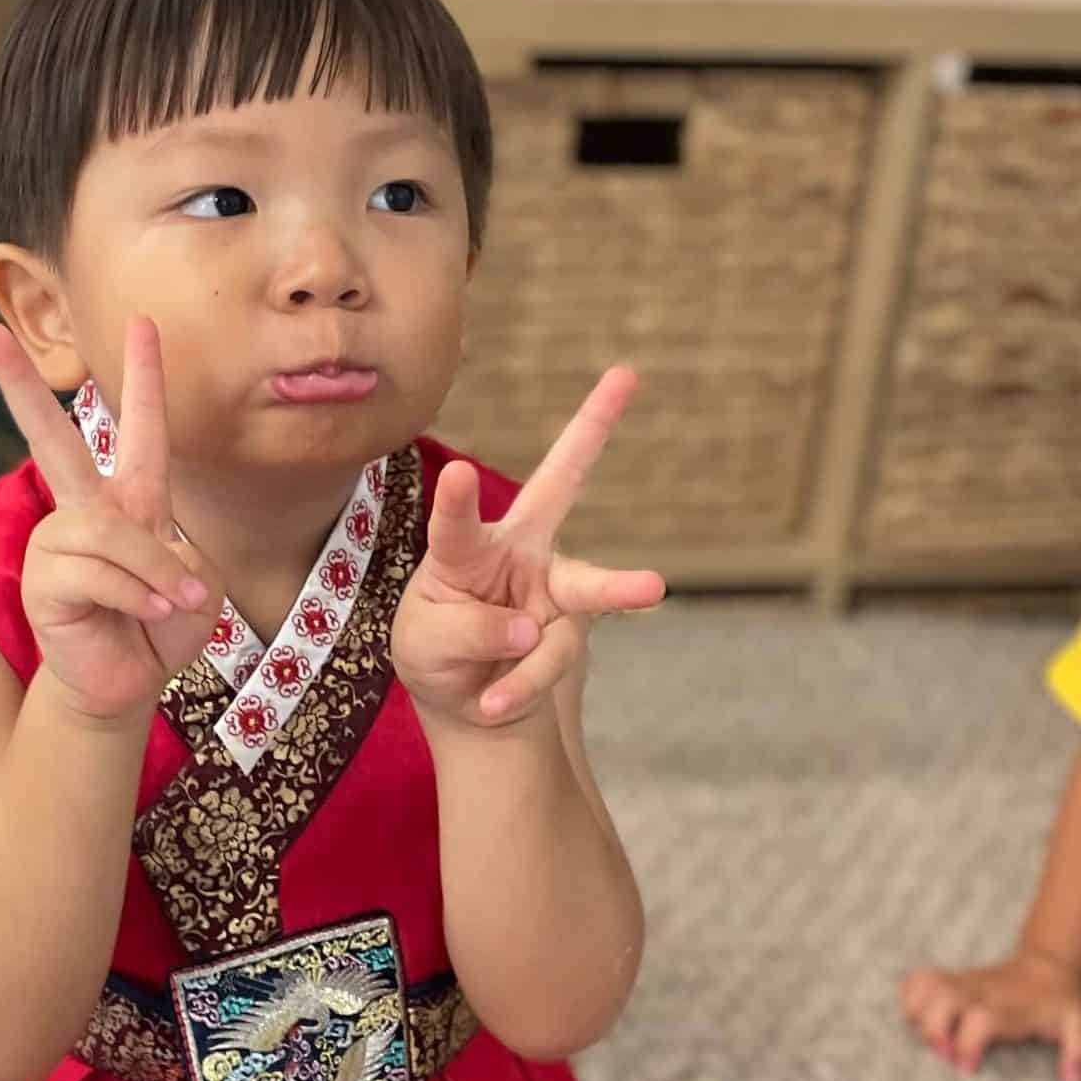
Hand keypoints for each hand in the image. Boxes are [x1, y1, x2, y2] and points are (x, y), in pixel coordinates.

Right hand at [0, 315, 219, 724]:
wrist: (127, 683)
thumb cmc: (162, 628)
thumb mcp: (196, 587)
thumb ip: (176, 557)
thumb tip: (135, 550)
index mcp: (131, 498)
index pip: (140, 428)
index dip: (144, 375)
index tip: (143, 321)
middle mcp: (87, 510)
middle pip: (52, 437)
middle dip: (18, 385)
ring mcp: (58, 542)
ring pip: (108, 531)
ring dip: (154, 572)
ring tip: (172, 604)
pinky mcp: (44, 579)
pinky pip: (97, 571)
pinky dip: (136, 595)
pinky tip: (145, 615)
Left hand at [393, 367, 664, 732]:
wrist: (469, 704)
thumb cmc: (437, 653)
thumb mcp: (424, 644)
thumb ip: (465, 631)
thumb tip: (530, 630)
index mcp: (465, 547)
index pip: (457, 520)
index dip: (457, 501)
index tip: (456, 472)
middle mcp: (519, 554)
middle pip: (560, 485)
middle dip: (592, 428)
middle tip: (625, 376)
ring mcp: (554, 592)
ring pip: (586, 587)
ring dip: (619, 588)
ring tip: (655, 587)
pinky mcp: (572, 632)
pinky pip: (551, 660)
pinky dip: (517, 688)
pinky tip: (490, 703)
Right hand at [898, 948, 1080, 1080]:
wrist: (1050, 966)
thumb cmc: (1062, 1002)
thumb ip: (1080, 1052)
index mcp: (1009, 1006)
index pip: (981, 1018)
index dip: (967, 1044)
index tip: (966, 1069)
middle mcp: (980, 991)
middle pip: (942, 998)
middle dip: (933, 1029)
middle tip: (942, 1055)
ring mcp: (963, 983)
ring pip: (925, 986)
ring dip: (916, 1012)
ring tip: (928, 1038)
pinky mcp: (952, 980)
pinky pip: (918, 980)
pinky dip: (910, 997)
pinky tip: (919, 1018)